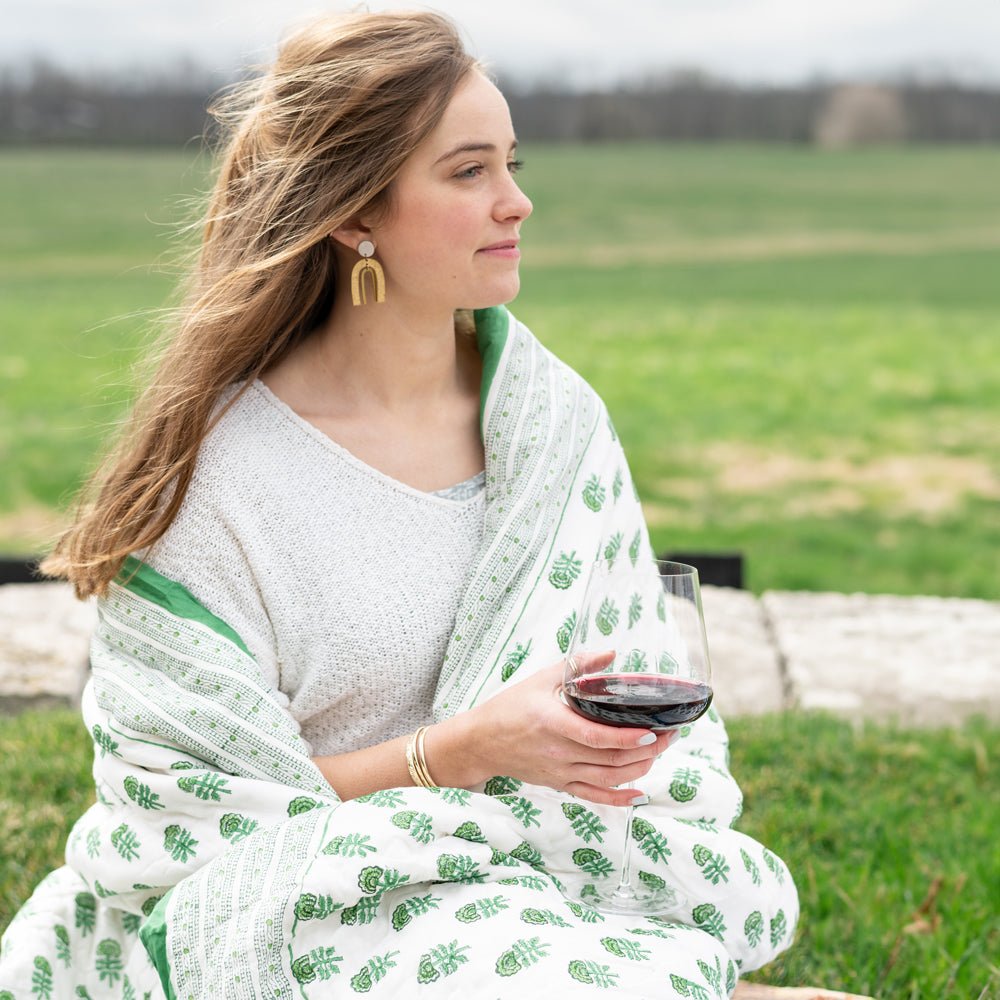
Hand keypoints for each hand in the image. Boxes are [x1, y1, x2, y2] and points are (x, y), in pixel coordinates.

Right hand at [452, 652, 674, 806]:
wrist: (481, 741)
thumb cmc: (510, 706)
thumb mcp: (541, 679)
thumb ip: (577, 666)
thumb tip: (612, 654)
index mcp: (553, 723)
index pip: (596, 737)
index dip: (627, 738)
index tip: (652, 731)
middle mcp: (558, 752)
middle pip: (610, 759)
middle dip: (646, 750)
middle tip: (669, 735)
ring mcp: (559, 772)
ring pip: (607, 779)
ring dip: (639, 769)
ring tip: (659, 752)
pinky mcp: (559, 784)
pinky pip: (592, 796)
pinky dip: (618, 799)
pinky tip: (639, 794)